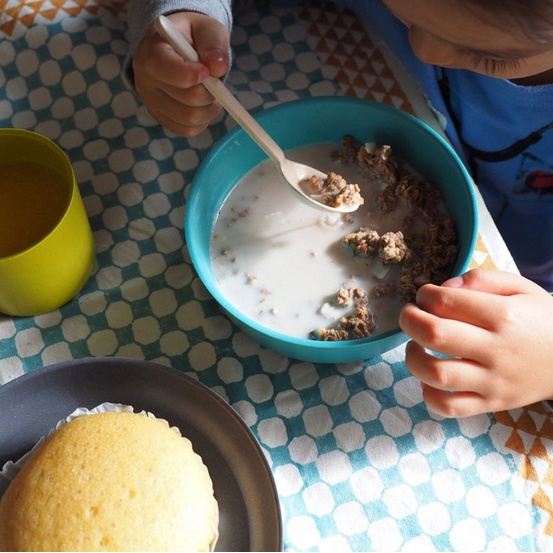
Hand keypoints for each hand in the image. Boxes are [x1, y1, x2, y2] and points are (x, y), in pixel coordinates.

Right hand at [133, 12, 229, 136]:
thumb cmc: (192, 37)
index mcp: (151, 49)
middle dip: (210, 92)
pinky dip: (203, 121)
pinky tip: (203, 105)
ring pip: (189, 119)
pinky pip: (187, 130)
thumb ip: (213, 42)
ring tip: (212, 93)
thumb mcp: (206, 28)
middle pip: (186, 98)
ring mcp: (150, 101)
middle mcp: (144, 78)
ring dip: (209, 109)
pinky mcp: (160, 117)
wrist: (178, 48)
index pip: (161, 66)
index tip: (208, 71)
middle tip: (215, 81)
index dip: (190, 73)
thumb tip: (217, 67)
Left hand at [399, 268, 552, 416]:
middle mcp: (496, 350)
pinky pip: (450, 407)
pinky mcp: (491, 403)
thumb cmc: (541, 319)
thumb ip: (482, 279)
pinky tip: (428, 377)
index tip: (425, 295)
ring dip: (413, 357)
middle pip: (435, 335)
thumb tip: (445, 286)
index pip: (447, 302)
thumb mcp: (520, 287)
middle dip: (409, 320)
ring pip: (437, 374)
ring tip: (415, 345)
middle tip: (410, 315)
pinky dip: (429, 394)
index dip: (425, 295)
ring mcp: (493, 381)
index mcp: (503, 316)